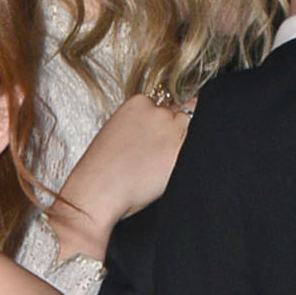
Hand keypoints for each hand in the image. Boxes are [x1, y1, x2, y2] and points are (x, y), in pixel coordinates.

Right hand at [45, 95, 192, 262]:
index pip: (164, 105)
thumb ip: (138, 126)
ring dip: (183, 144)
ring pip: (193, 128)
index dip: (164, 125)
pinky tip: (169, 169)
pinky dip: (192, 156)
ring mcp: (171, 128)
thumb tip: (156, 135)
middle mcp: (157, 110)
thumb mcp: (115, 135)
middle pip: (182, 114)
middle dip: (176, 132)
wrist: (96, 192)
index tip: (157, 141)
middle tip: (161, 155)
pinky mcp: (180, 149)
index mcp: (137, 102)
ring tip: (164, 164)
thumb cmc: (101, 172)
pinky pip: (198, 146)